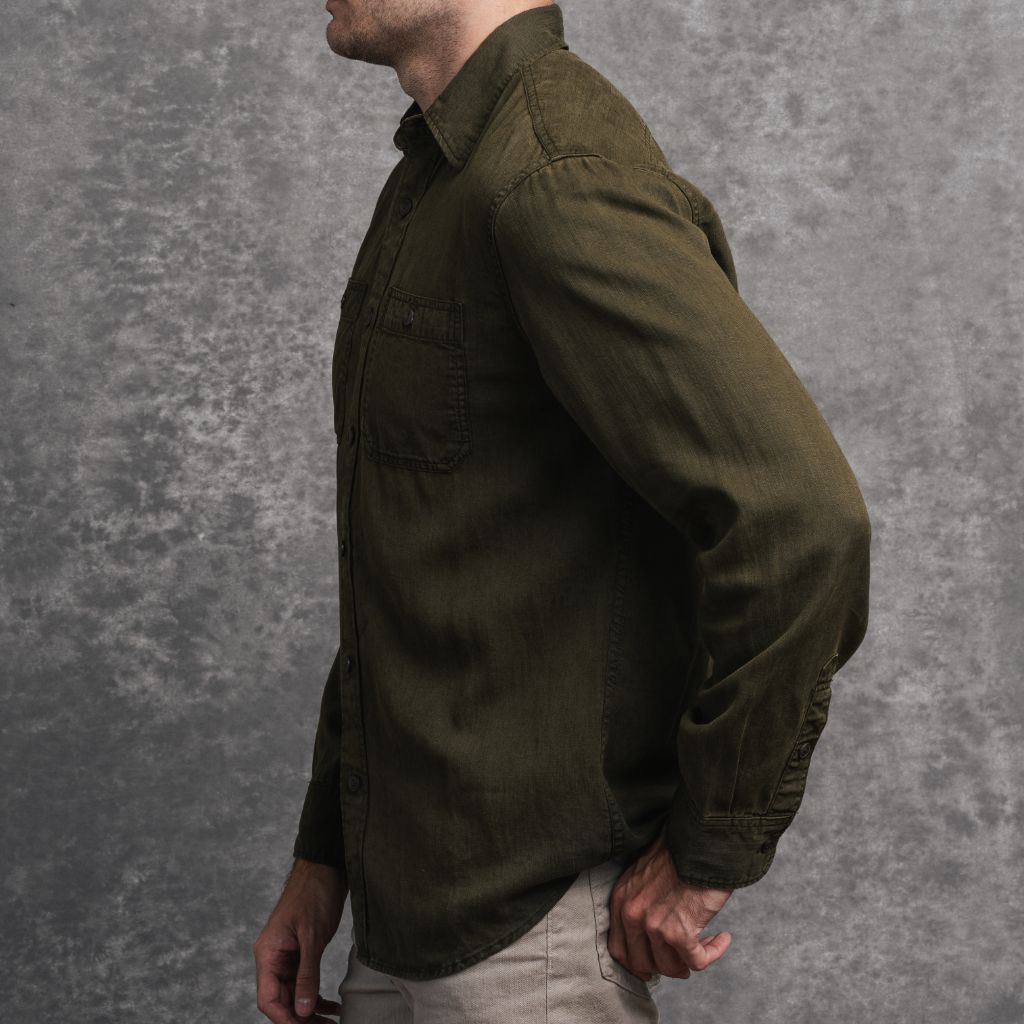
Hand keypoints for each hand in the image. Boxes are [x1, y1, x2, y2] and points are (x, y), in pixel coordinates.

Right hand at [254, 858, 348, 1022]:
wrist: (326, 869)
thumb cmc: (314, 894)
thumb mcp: (312, 937)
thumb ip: (307, 975)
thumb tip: (303, 1011)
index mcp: (267, 954)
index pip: (268, 999)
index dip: (285, 1019)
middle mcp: (274, 958)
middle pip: (282, 1001)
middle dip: (301, 1020)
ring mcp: (288, 956)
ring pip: (295, 995)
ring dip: (311, 1011)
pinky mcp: (303, 952)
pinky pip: (305, 982)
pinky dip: (318, 996)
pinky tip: (333, 1006)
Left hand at [607, 824, 732, 980]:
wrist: (700, 840)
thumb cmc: (678, 852)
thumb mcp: (644, 873)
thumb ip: (640, 901)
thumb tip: (650, 931)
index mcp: (621, 900)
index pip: (619, 950)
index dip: (638, 963)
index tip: (655, 966)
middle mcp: (632, 915)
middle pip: (643, 964)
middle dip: (665, 966)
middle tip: (682, 959)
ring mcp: (654, 925)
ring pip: (671, 967)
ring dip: (689, 961)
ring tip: (704, 944)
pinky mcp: (680, 932)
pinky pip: (697, 961)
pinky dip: (712, 954)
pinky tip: (722, 938)